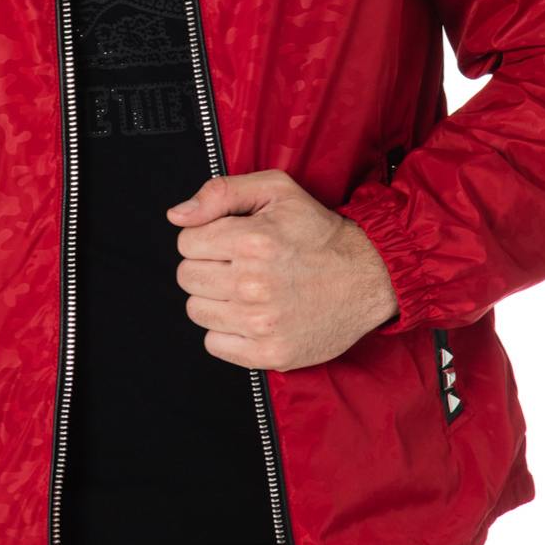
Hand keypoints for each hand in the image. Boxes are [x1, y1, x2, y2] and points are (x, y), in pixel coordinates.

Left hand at [167, 169, 398, 369]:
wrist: (368, 277)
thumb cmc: (319, 233)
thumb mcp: (277, 191)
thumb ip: (221, 192)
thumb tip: (177, 214)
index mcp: (252, 240)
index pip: (186, 242)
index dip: (205, 237)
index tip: (228, 241)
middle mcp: (254, 283)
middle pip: (187, 277)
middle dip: (207, 266)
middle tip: (238, 264)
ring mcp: (261, 322)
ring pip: (197, 310)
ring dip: (215, 298)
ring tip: (246, 289)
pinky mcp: (270, 353)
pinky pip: (214, 344)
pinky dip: (227, 331)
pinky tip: (251, 314)